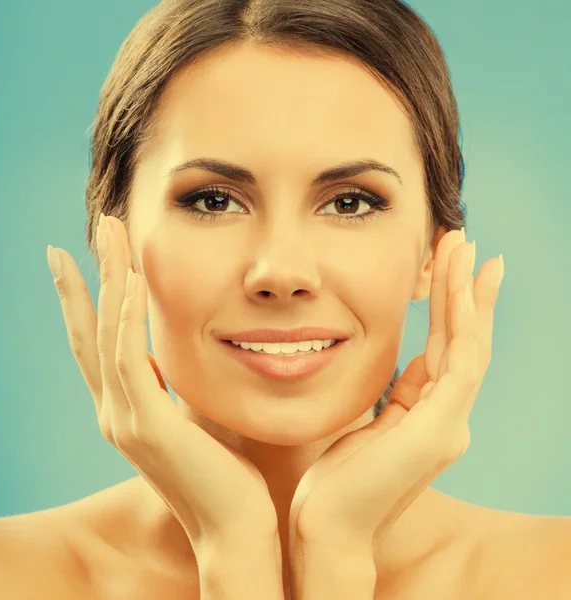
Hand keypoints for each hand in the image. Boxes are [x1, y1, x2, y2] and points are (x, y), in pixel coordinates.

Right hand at [47, 214, 277, 551]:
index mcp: (127, 411)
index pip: (98, 345)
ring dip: (107, 279)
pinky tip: (132, 279)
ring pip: (103, 335)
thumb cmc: (225, 476)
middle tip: (94, 228)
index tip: (87, 257)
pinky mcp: (148, 427)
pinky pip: (129, 360)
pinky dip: (126, 317)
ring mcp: (125, 421)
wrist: (235, 529)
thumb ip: (178, 391)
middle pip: (88, 331)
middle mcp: (115, 413)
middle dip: (88, 276)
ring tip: (108, 232)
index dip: (88, 299)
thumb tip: (179, 360)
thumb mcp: (195, 421)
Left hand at [288, 228, 503, 556]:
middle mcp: (447, 417)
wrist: (325, 527)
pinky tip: (461, 287)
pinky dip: (464, 323)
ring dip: (467, 294)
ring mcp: (449, 424)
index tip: (446, 265)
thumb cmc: (335, 479)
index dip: (450, 305)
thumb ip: (393, 395)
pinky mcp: (440, 429)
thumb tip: (407, 364)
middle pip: (464, 339)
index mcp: (427, 414)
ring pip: (469, 345)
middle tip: (465, 242)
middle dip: (464, 288)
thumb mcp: (367, 424)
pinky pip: (460, 364)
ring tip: (467, 249)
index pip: (446, 347)